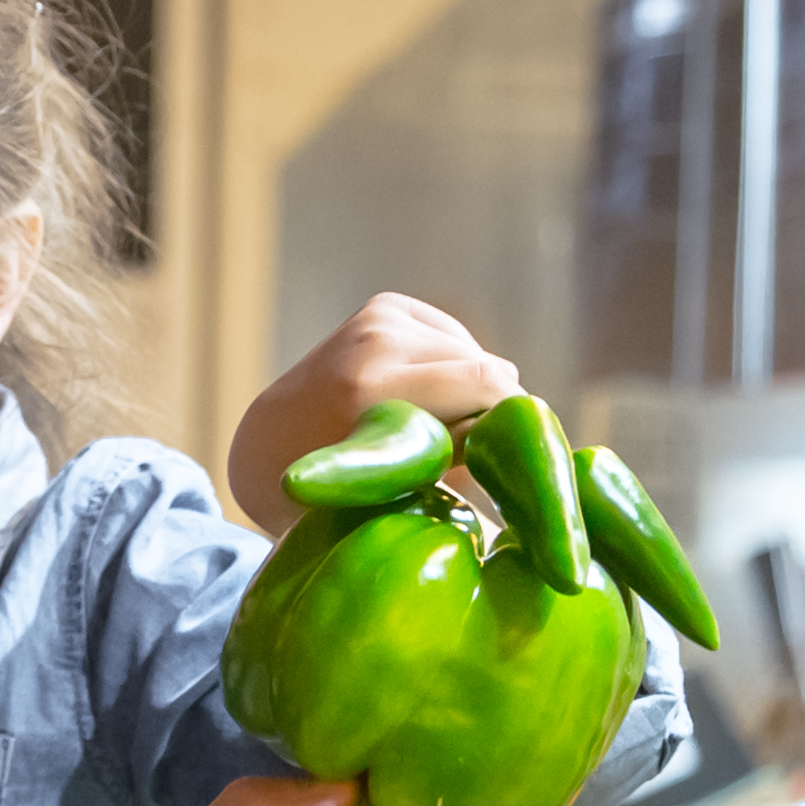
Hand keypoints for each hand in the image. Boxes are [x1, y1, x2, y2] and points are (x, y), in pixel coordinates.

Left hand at [222, 293, 520, 536]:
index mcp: (374, 391)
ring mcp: (378, 318)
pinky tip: (425, 401)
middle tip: (480, 460)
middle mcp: (376, 342)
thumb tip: (537, 478)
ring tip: (438, 433)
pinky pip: (457, 342)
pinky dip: (455, 374)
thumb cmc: (332, 497)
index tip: (517, 467)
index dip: (517, 429)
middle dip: (497, 416)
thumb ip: (461, 474)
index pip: (492, 385)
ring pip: (477, 359)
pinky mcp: (386, 306)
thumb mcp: (396, 499)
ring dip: (474, 398)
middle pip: (491, 372)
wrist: (267, 445)